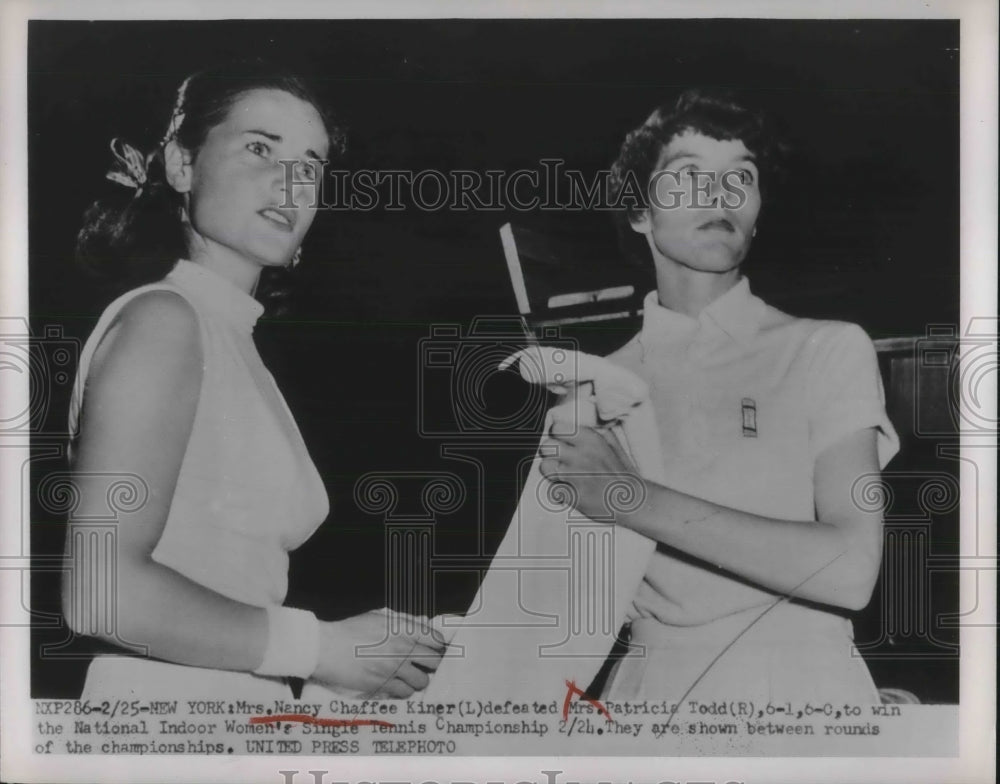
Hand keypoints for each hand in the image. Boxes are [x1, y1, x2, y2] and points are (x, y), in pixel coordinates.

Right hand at [311, 610, 445, 698]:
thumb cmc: (350, 630)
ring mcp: (394, 668)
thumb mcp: (379, 617)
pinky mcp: (383, 684)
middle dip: (431, 663)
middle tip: (425, 664)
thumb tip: (421, 626)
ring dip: (418, 679)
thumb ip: (402, 622)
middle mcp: (402, 648)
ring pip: (422, 680)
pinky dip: (404, 690)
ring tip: (409, 676)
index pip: (436, 639)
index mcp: (403, 629)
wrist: (326, 647)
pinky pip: (405, 692)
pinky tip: (397, 684)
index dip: (438, 646)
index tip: (436, 650)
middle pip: (434, 661)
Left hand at [539, 424, 643, 523]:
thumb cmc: (624, 475)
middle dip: (552, 454)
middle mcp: (581, 454)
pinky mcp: (573, 495)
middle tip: (561, 461)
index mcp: (591, 440)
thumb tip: (579, 425)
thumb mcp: (614, 446)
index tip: (562, 442)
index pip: (558, 427)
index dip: (557, 436)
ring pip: (545, 466)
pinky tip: (569, 492)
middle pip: (546, 446)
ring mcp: (575, 475)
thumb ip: (597, 433)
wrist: (633, 502)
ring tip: (564, 477)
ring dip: (552, 472)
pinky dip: (559, 493)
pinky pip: (552, 489)